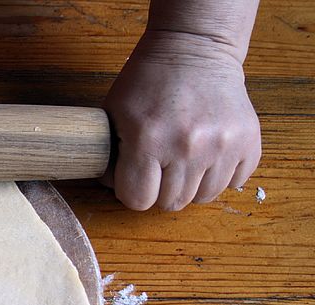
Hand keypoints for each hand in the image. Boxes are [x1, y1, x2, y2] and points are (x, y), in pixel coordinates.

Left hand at [102, 30, 260, 210]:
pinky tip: (208, 156)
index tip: (135, 177)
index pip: (138, 200)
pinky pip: (234, 183)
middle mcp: (188, 146)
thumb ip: (109, 156)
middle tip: (160, 167)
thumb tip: (113, 187)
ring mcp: (222, 145)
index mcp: (149, 140)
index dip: (132, 192)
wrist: (194, 47)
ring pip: (203, 198)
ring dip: (191, 186)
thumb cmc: (149, 80)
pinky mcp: (248, 141)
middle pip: (171, 203)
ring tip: (183, 162)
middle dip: (160, 190)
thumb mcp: (114, 113)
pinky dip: (220, 176)